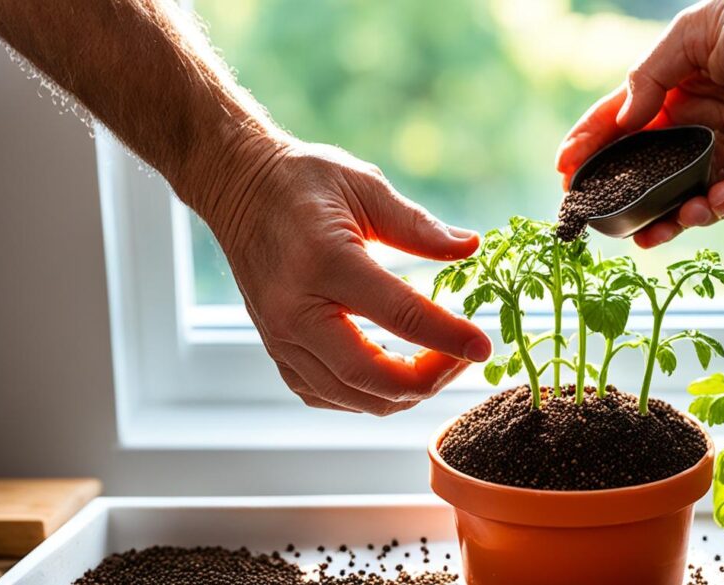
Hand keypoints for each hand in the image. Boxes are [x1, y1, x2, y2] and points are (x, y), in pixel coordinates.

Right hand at [196, 137, 491, 414]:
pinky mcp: (277, 351)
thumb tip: (472, 248)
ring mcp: (281, 338)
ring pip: (351, 397)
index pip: (400, 316)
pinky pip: (327, 396)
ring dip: (404, 393)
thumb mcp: (365, 186)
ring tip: (438, 364)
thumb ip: (419, 226)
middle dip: (430, 379)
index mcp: (326, 262)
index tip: (484, 344)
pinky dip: (368, 397)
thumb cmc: (303, 181)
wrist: (239, 189)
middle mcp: (297, 310)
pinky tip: (394, 374)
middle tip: (463, 357)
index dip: (449, 337)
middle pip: (371, 377)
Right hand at [556, 0, 723, 248]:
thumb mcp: (695, 34)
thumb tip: (620, 121)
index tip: (564, 173)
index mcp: (675, 87)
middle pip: (650, 169)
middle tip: (599, 220)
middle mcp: (699, 122)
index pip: (621, 123)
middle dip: (623, 197)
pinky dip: (719, 207)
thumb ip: (651, 77)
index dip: (591, 146)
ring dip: (667, 218)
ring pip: (688, 194)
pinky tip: (709, 204)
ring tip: (650, 233)